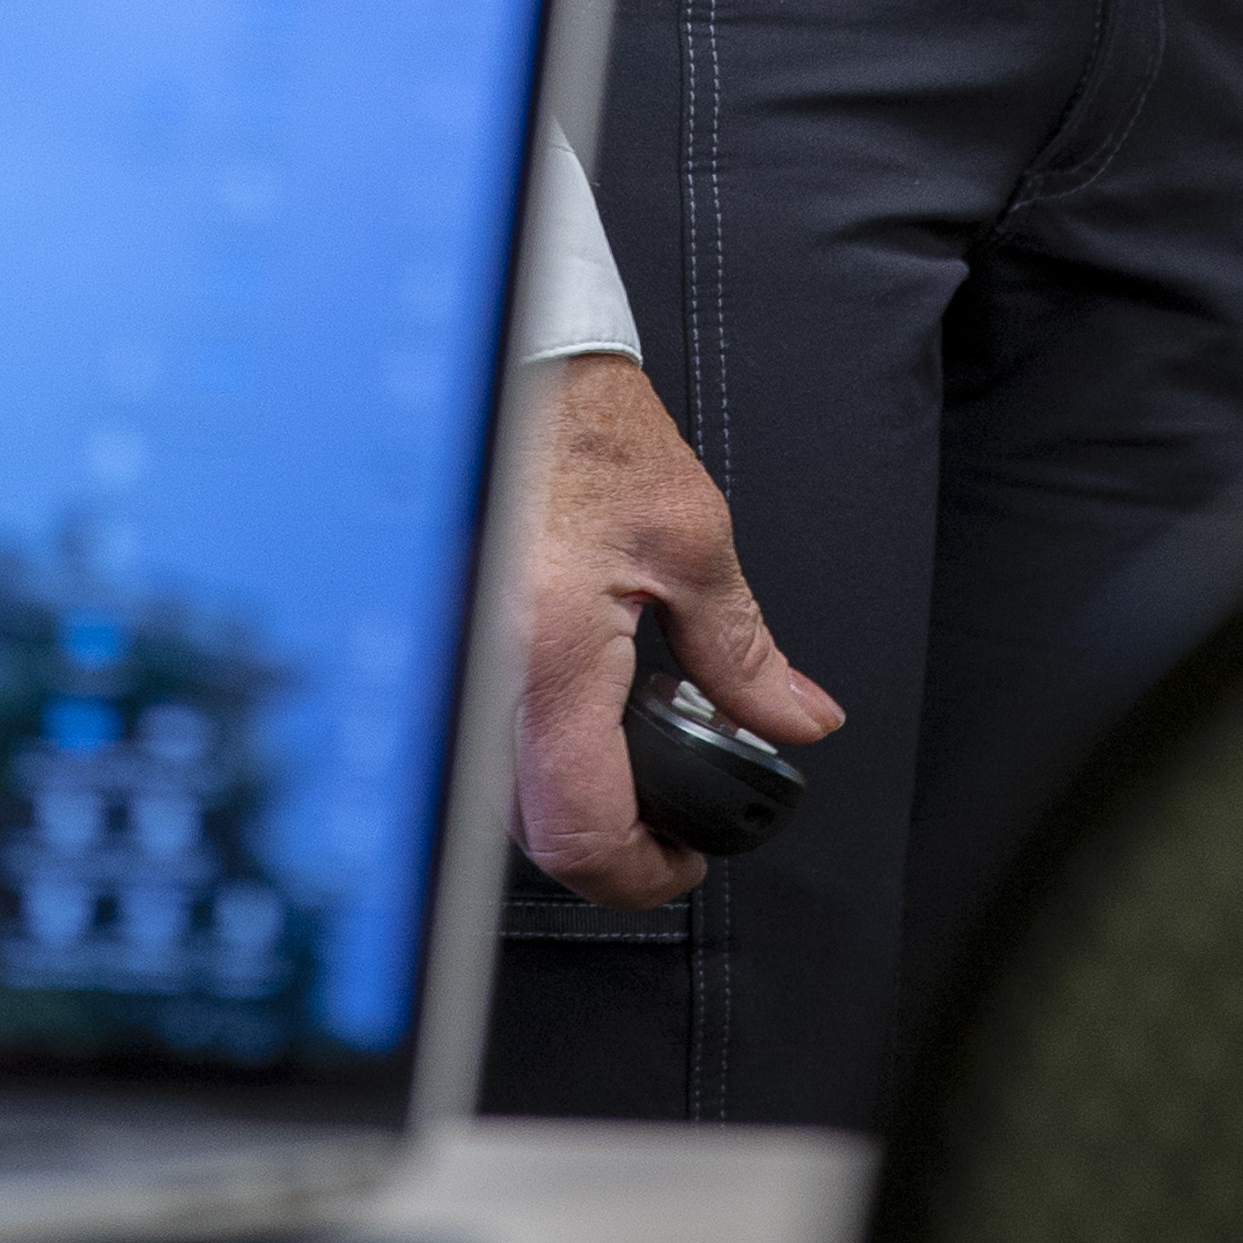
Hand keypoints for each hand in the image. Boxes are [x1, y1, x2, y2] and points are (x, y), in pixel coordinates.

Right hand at [508, 352, 838, 906]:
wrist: (518, 372)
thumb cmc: (589, 433)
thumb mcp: (693, 541)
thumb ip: (745, 654)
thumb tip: (798, 722)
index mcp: (548, 652)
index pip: (582, 830)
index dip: (646, 870)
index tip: (689, 854)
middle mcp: (482, 674)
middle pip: (537, 834)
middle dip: (615, 844)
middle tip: (673, 818)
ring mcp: (453, 667)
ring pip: (502, 800)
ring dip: (573, 805)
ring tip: (633, 760)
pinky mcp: (444, 654)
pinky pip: (483, 748)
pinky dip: (538, 761)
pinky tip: (580, 722)